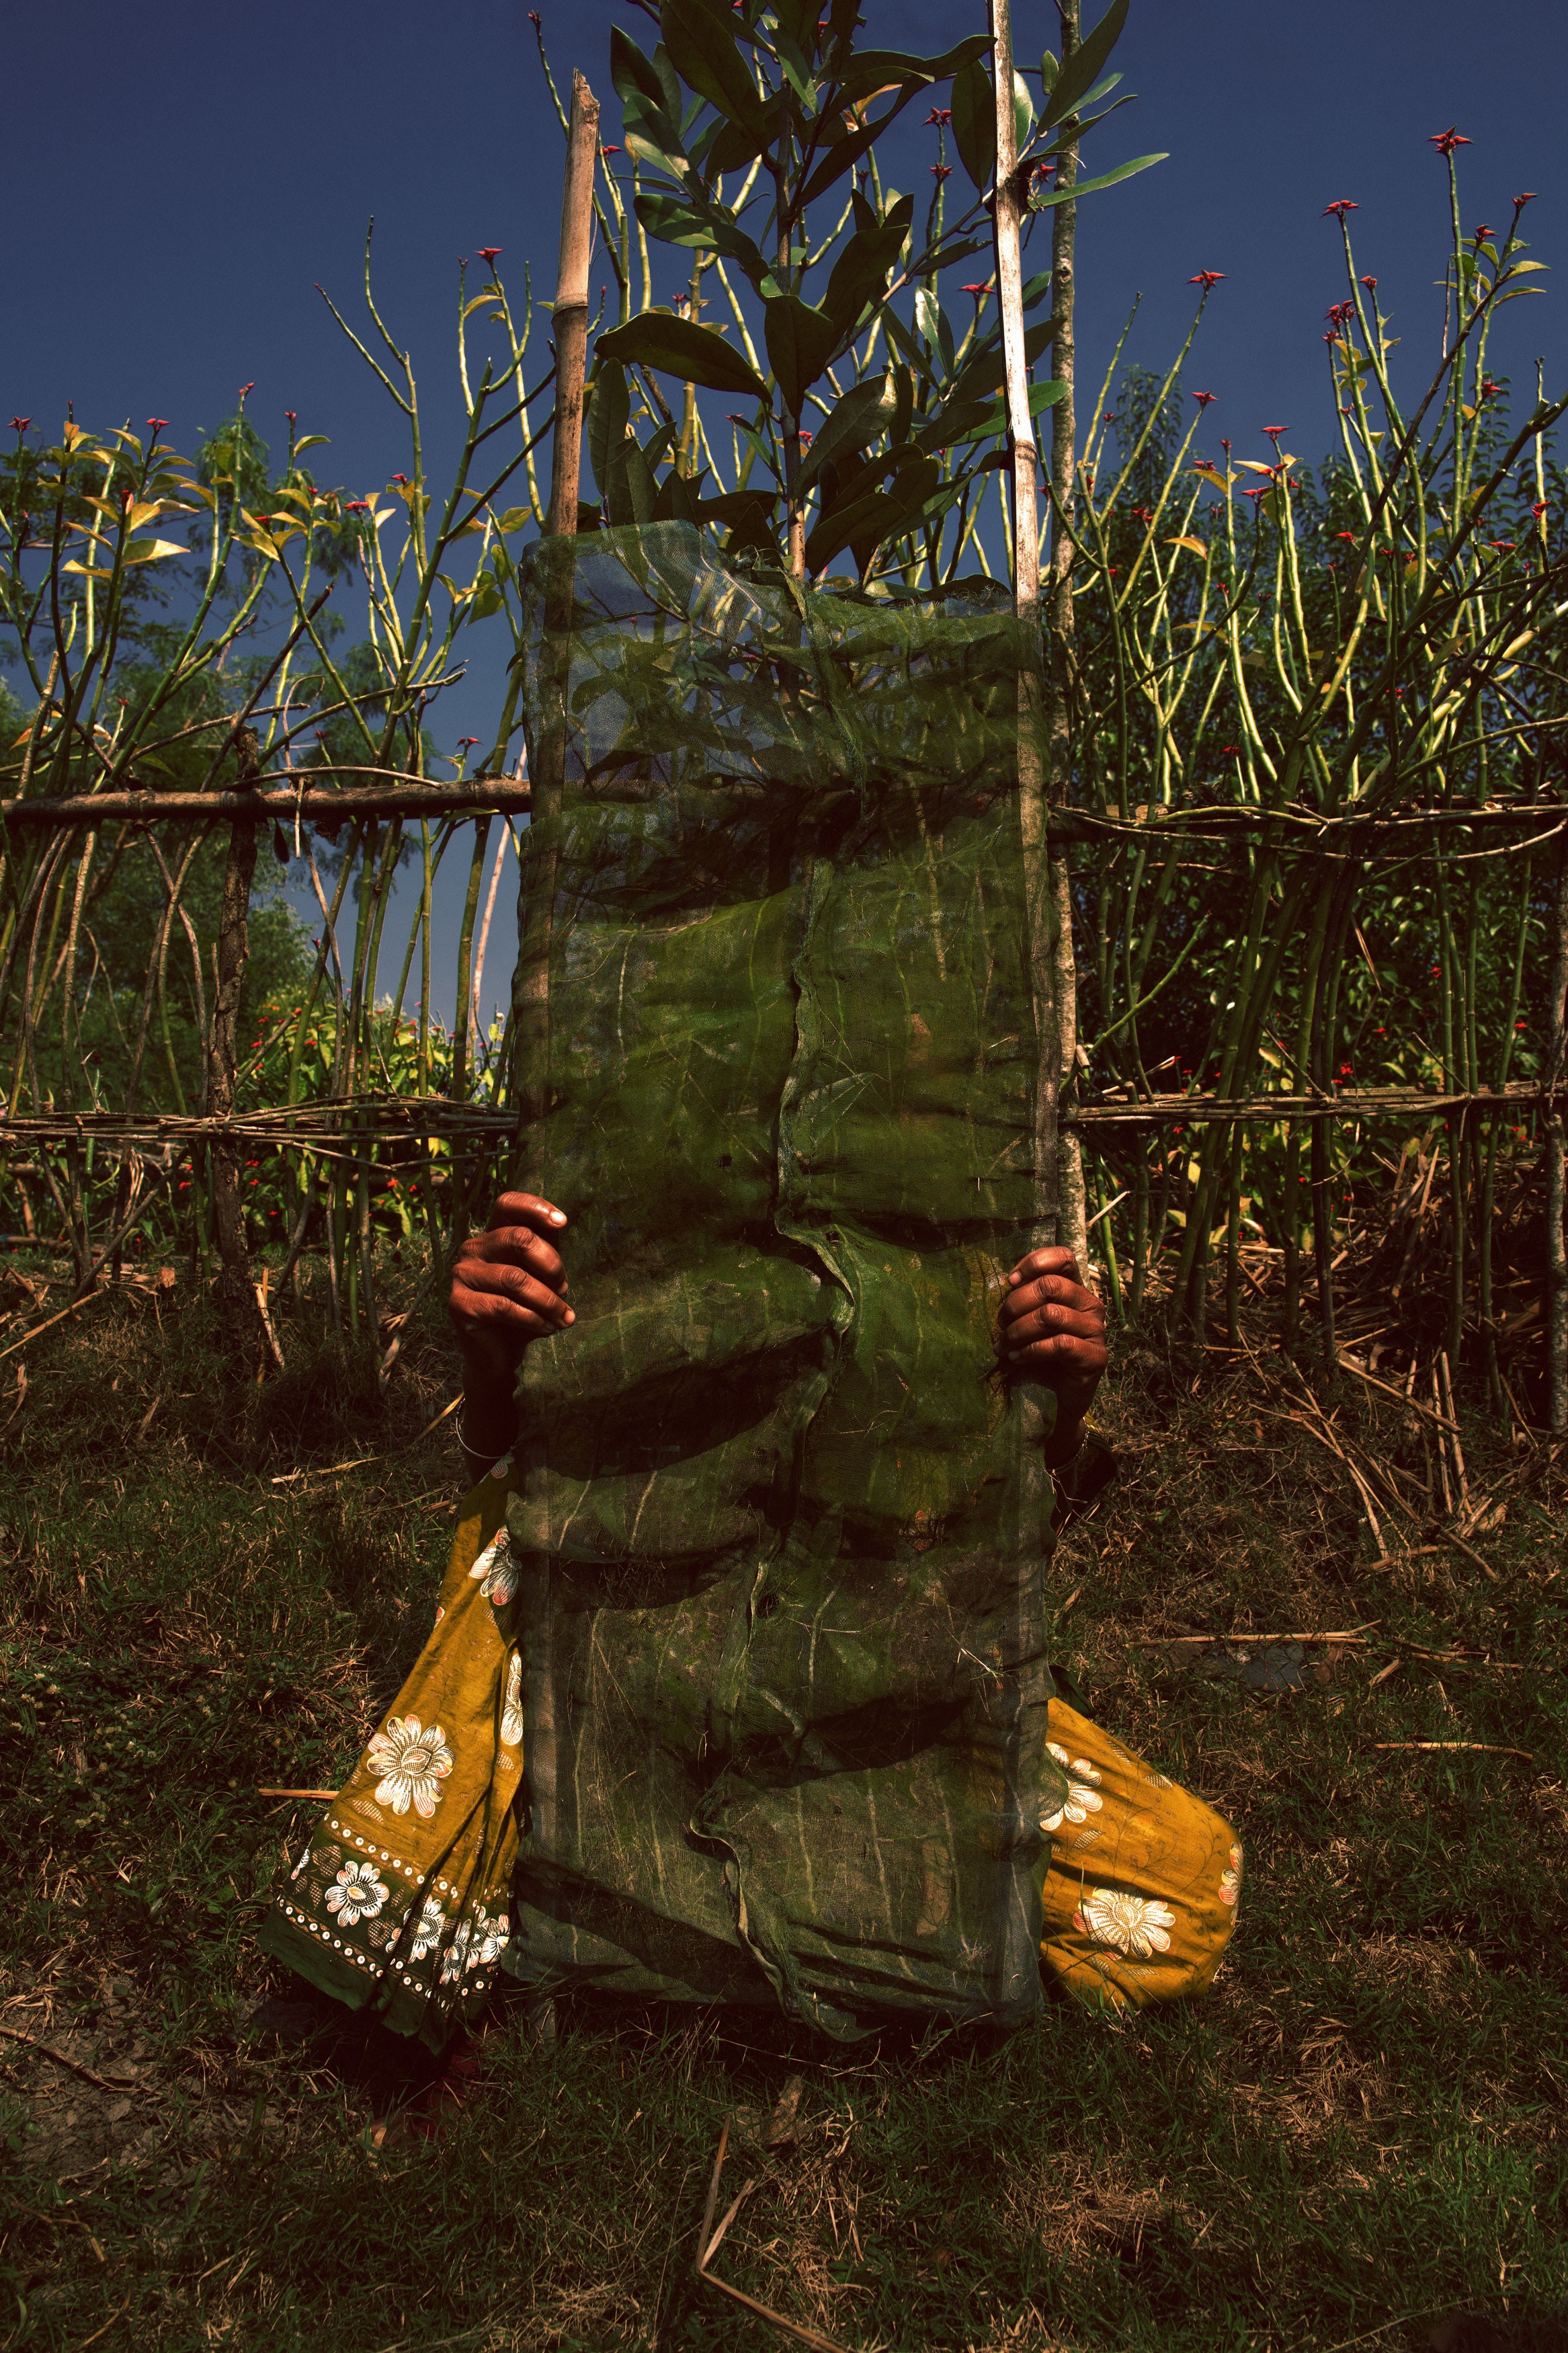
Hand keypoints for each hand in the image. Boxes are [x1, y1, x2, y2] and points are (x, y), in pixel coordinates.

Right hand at [448, 1191, 573, 1394]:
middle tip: (565, 1290)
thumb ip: (546, 1249)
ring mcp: (461, 1275)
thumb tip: (558, 1223)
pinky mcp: (458, 1305)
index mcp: (492, 1235)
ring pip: (515, 1278)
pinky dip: (534, 1319)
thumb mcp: (540, 1276)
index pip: (507, 1203)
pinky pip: (504, 1307)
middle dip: (551, 1265)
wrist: (499, 1355)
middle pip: (518, 1238)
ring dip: (549, 1301)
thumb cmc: (524, 1310)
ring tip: (564, 1318)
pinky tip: (547, 1328)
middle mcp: (471, 1249)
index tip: (563, 1223)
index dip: (535, 1207)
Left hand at [996, 1246, 1106, 1455]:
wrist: (1053, 1401)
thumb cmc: (1037, 1356)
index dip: (1034, 1262)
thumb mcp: (1029, 1321)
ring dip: (1018, 1330)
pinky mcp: (1094, 1358)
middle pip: (1050, 1286)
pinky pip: (1059, 1345)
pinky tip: (1016, 1358)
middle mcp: (1091, 1305)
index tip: (1008, 1282)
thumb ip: (1024, 1298)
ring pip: (1050, 1316)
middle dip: (1016, 1303)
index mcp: (1075, 1290)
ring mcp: (1096, 1331)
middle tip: (1000, 1323)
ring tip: (1003, 1345)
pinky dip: (1030, 1351)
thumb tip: (1006, 1281)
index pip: (1063, 1258)